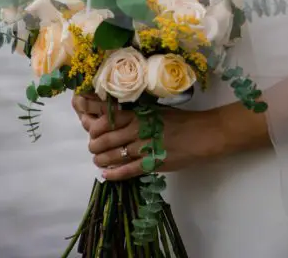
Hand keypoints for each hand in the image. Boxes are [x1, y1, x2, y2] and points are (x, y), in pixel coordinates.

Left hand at [72, 93, 225, 180]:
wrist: (202, 134)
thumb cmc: (180, 120)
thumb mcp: (155, 111)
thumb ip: (136, 114)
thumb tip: (116, 116)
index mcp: (138, 113)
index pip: (108, 114)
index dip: (92, 118)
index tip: (85, 121)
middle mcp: (137, 128)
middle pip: (104, 137)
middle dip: (94, 144)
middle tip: (93, 147)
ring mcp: (144, 146)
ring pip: (113, 154)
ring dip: (101, 159)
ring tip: (98, 161)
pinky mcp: (152, 163)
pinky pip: (127, 170)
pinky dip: (114, 173)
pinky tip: (107, 176)